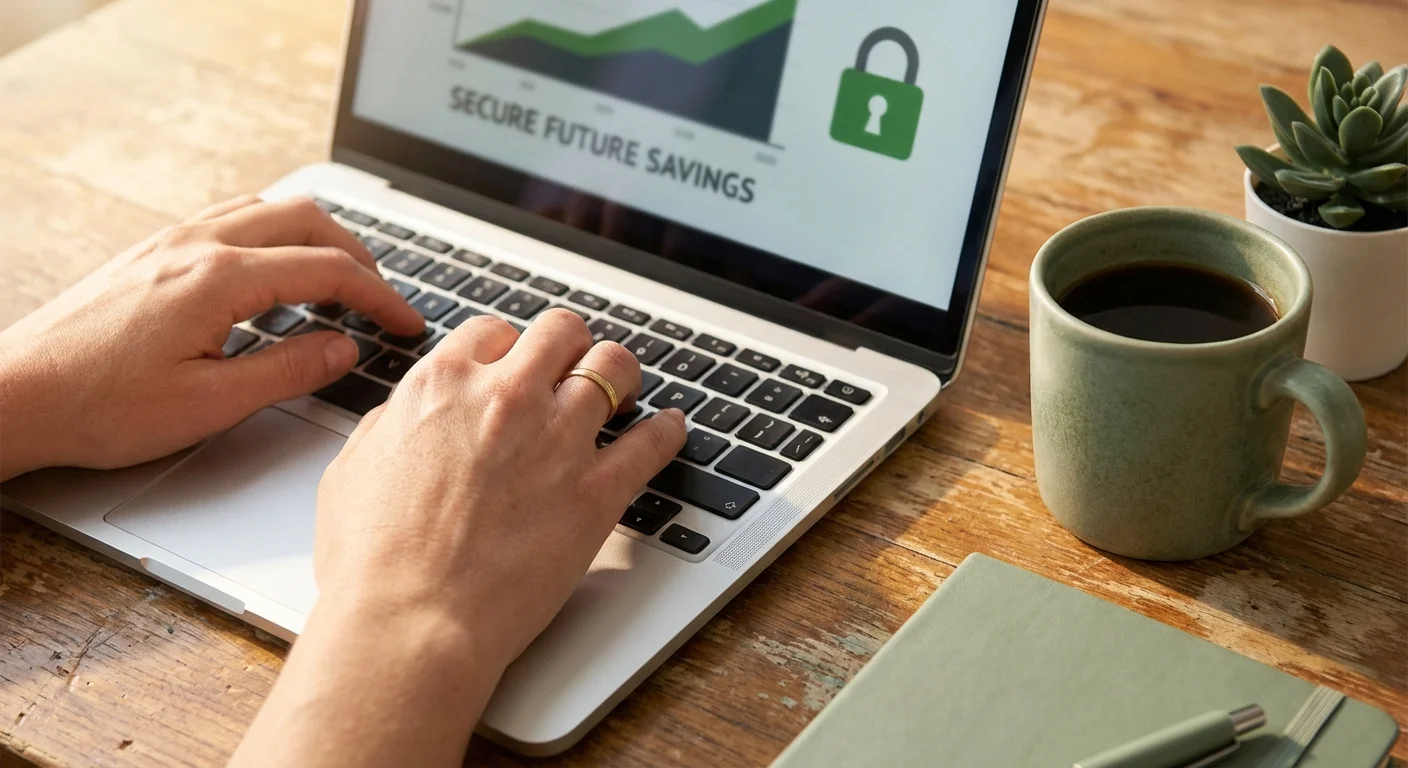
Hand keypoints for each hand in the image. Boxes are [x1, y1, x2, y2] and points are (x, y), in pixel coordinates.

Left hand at [0, 196, 423, 479]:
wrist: (14, 396)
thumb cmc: (99, 407)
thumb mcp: (210, 403)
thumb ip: (288, 369)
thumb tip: (344, 348)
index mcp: (218, 279)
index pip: (329, 270)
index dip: (381, 296)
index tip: (407, 323)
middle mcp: (196, 244)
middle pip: (307, 218)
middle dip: (359, 253)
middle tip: (384, 298)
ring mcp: (171, 241)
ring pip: (269, 208)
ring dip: (317, 236)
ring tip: (342, 279)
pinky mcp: (152, 252)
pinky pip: (233, 218)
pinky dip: (276, 234)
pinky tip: (277, 270)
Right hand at [232, 310, 687, 766]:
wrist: (410, 623)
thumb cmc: (372, 563)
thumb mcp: (353, 471)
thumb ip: (389, 427)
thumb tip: (406, 415)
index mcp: (442, 385)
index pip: (493, 331)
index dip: (507, 348)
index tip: (516, 365)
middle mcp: (506, 398)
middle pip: (560, 332)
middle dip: (569, 345)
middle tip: (574, 365)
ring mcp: (558, 440)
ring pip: (613, 368)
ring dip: (620, 375)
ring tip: (624, 390)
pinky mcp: (598, 490)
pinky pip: (653, 440)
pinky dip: (666, 429)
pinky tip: (669, 427)